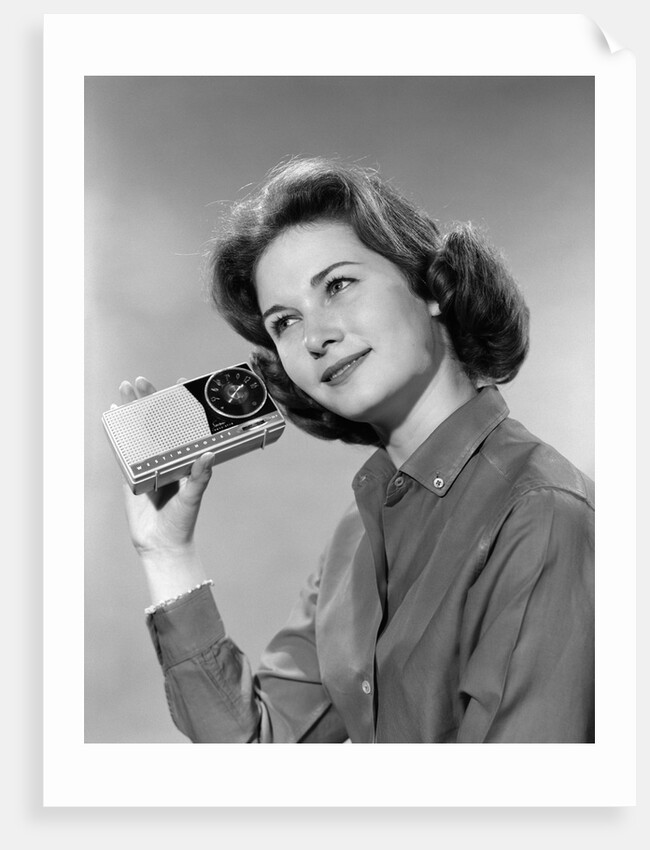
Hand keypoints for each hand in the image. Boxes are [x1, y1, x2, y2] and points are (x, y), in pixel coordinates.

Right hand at [114, 376, 215, 558]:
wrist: (160, 545)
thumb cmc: (182, 521)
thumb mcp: (193, 497)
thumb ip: (200, 477)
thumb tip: (209, 454)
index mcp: (185, 458)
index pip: (186, 425)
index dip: (182, 404)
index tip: (181, 384)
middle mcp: (167, 456)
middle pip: (157, 421)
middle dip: (149, 400)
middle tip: (142, 381)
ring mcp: (148, 463)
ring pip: (139, 430)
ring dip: (131, 409)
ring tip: (125, 389)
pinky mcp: (131, 474)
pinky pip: (123, 449)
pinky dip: (118, 432)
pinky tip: (113, 415)